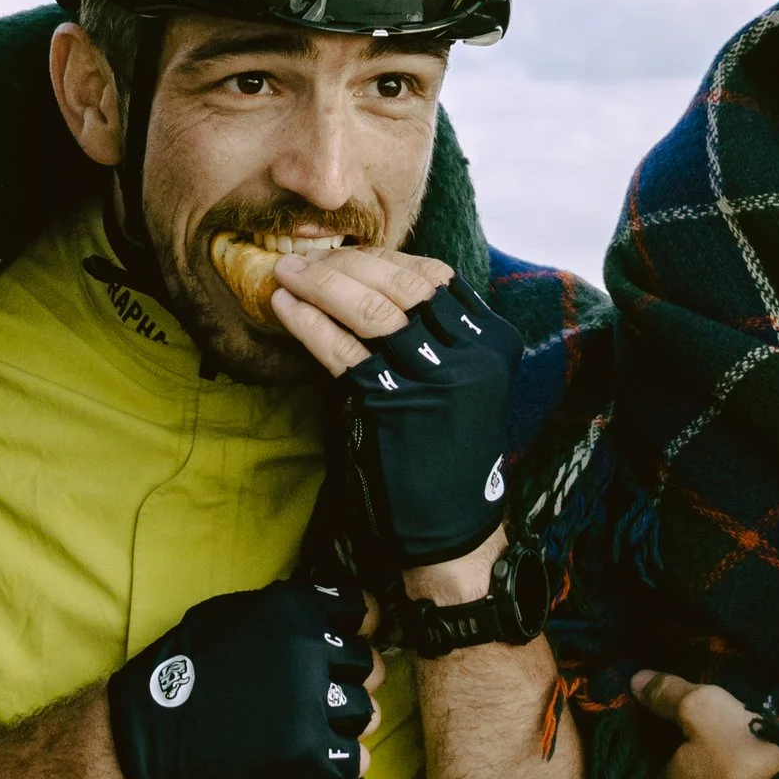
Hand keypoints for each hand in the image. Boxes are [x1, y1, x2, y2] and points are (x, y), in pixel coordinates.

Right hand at [107, 581, 384, 778]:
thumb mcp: (231, 615)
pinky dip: (339, 765)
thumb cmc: (182, 670)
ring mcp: (310, 702)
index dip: (355, 631)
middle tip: (315, 697)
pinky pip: (355, 761)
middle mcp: (309, 647)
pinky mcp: (307, 754)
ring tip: (308, 730)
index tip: (340, 647)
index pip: (362, 610)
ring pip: (365, 713)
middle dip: (347, 681)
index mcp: (293, 608)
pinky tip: (311, 761)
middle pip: (367, 665)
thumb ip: (285, 613)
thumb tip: (333, 615)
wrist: (141, 733)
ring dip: (343, 725)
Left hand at [278, 253, 525, 569]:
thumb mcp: (464, 380)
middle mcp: (471, 356)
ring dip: (321, 283)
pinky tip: (284, 308)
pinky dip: (308, 322)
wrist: (449, 525)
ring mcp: (432, 380)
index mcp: (495, 341)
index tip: (348, 253)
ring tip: (287, 273)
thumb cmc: (445, 447)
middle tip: (307, 256)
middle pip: (402, 283)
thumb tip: (373, 277)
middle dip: (348, 262)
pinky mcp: (389, 406)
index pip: (435, 275)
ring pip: (371, 308)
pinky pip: (341, 349)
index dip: (385, 257)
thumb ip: (436, 332)